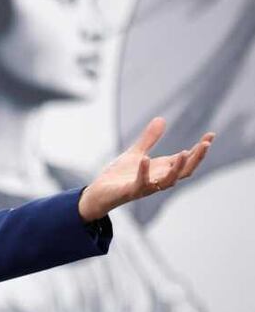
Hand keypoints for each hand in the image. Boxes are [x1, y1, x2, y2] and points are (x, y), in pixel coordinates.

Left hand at [78, 117, 213, 220]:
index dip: (199, 149)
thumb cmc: (119, 176)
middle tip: (206, 144)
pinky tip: (146, 159)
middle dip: (196, 159)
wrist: (99, 192)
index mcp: (161, 169)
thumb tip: (161, 119)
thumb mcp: (136, 153)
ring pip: (169, 181)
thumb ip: (149, 139)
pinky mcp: (131, 191)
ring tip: (185, 152)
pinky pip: (141, 183)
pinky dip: (144, 172)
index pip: (186, 159)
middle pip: (184, 171)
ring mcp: (146, 187)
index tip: (211, 135)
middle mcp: (158, 179)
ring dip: (178, 168)